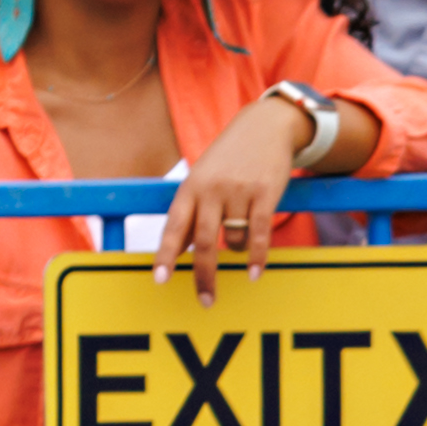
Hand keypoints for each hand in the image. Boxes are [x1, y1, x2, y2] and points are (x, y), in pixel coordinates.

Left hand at [150, 90, 352, 299]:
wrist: (265, 125)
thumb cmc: (229, 158)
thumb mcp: (204, 178)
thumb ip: (193, 213)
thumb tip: (179, 252)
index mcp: (191, 187)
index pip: (174, 226)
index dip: (166, 255)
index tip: (160, 279)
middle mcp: (212, 189)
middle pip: (204, 243)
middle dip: (204, 276)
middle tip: (205, 301)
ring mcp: (239, 191)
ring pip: (234, 240)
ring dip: (237, 250)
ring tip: (241, 233)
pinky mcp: (265, 193)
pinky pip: (259, 234)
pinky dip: (257, 257)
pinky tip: (255, 273)